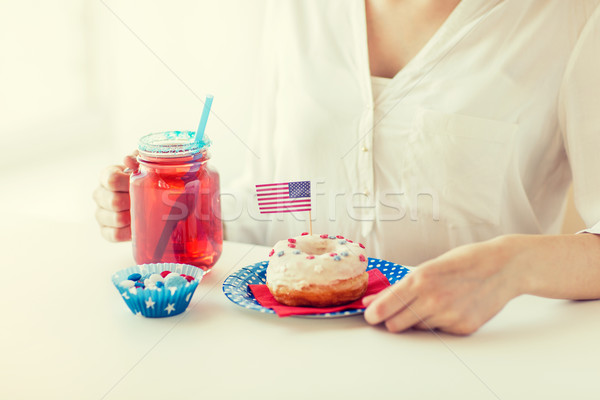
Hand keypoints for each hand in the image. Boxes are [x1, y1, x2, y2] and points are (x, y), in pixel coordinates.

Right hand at [93, 152, 138, 241]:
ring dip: (133, 217)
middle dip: (133, 203)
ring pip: (116, 218)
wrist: (150, 202)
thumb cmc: (145, 182)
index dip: (127, 184)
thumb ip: (138, 160)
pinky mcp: (105, 231)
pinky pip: (114, 234)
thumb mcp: (143, 168)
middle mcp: (100, 194)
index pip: (111, 180)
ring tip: (144, 213)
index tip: (140, 185)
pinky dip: (129, 232)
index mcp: (107, 176)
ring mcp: (101, 214)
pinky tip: (138, 227)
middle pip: (114, 201)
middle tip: (146, 202)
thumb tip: (129, 160)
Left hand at [363, 236, 521, 334]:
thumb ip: (400, 287)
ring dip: (416, 320)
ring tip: (431, 302)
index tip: (370, 315)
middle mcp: (433, 300)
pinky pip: (438, 332)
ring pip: (416, 329)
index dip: (373, 314)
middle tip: (396, 310)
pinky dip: (438, 322)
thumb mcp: (429, 267)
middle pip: (395, 325)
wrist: (503, 267)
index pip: (384, 308)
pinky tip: (451, 307)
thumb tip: (372, 301)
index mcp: (420, 280)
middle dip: (391, 319)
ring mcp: (449, 316)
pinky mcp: (463, 328)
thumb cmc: (465, 262)